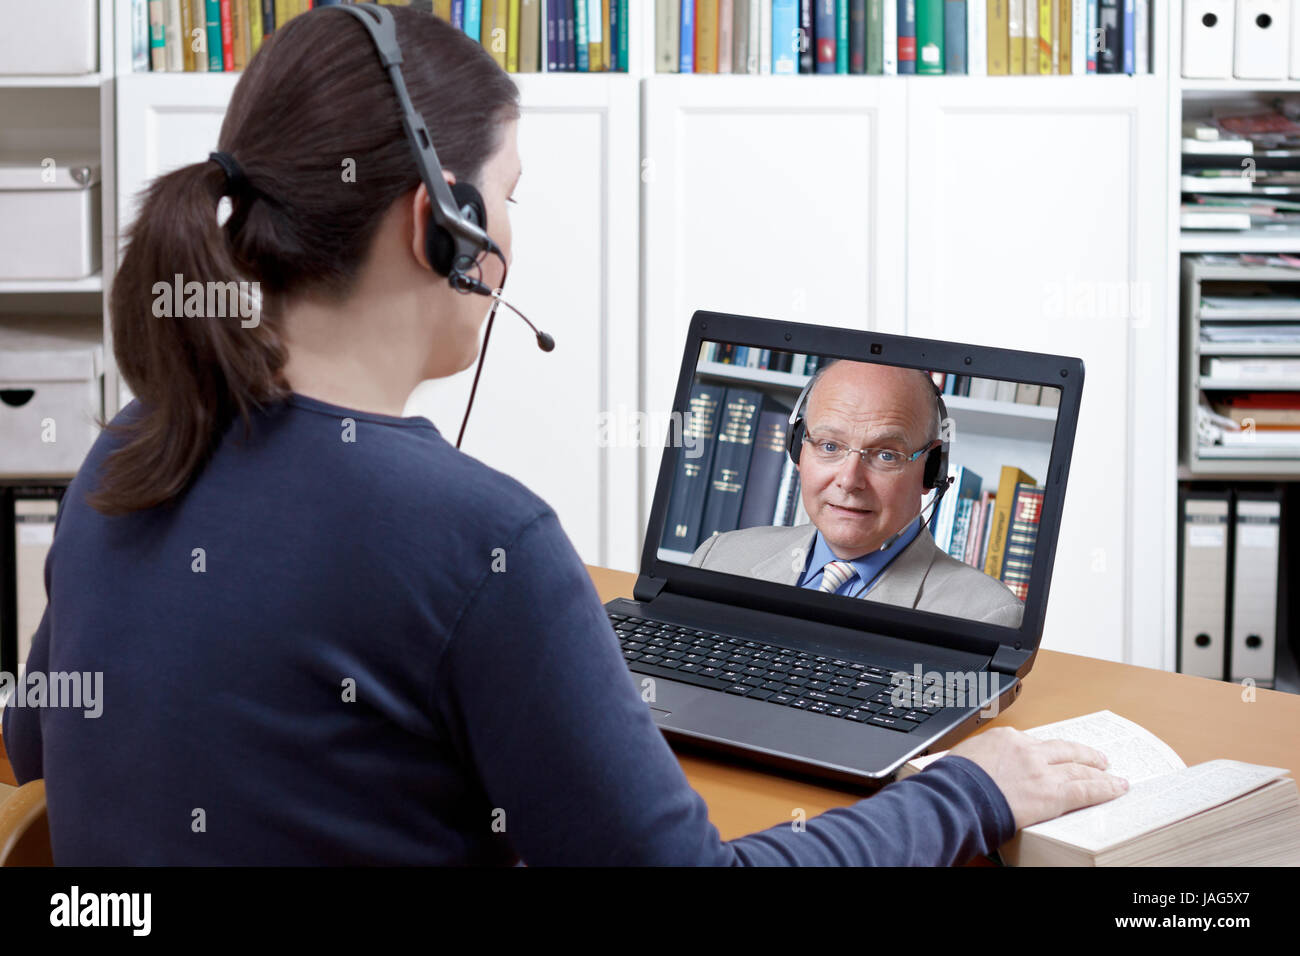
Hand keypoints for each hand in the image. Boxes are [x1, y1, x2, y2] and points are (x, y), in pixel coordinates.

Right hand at [947, 726, 1129, 830]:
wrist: (956, 796)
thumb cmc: (953, 781)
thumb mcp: (962, 756)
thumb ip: (980, 758)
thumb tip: (975, 765)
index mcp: (1006, 738)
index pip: (1035, 743)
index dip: (1049, 753)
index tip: (1053, 756)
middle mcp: (1028, 750)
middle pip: (1064, 750)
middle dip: (1083, 755)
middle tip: (1097, 758)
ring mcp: (1043, 771)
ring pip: (1079, 768)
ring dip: (1099, 771)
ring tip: (1111, 775)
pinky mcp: (1053, 794)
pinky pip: (1086, 790)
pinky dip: (1105, 789)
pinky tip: (1117, 788)